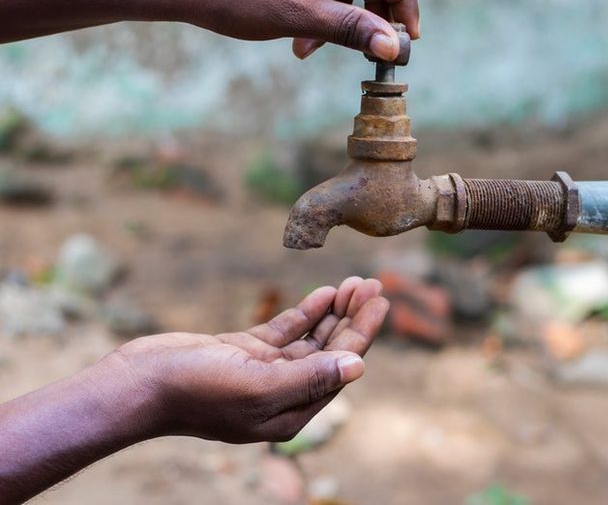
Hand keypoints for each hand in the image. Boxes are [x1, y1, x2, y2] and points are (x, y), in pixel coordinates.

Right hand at [105, 277, 387, 442]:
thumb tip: (359, 366)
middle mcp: (283, 394)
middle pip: (331, 351)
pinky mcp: (246, 352)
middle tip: (374, 283)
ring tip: (355, 282)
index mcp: (291, 411)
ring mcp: (264, 371)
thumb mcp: (258, 387)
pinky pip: (286, 331)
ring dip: (334, 312)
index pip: (340, 367)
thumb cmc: (195, 391)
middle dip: (353, 318)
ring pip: (311, 339)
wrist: (139, 383)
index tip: (381, 301)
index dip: (363, 333)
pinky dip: (306, 312)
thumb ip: (310, 378)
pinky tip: (324, 293)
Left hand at [176, 0, 419, 59]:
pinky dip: (324, 8)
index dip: (402, 2)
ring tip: (314, 46)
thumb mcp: (295, 16)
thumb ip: (350, 29)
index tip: (409, 39)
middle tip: (378, 40)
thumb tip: (394, 47)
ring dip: (345, 13)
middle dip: (377, 5)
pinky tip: (302, 37)